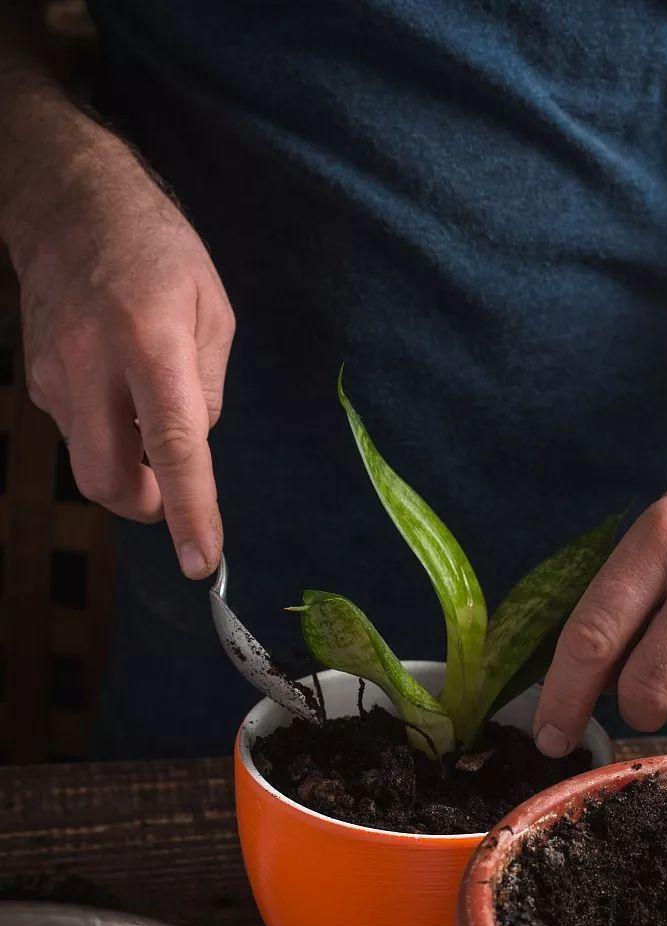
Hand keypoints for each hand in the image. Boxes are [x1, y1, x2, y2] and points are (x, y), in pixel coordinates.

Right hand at [5, 127, 233, 578]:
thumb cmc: (160, 252)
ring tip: (147, 415)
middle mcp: (94, 368)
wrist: (68, 205)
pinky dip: (106, 434)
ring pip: (88, 464)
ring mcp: (54, 377)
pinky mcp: (35, 381)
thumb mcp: (213, 311)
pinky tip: (117, 388)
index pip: (172, 447)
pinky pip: (76, 433)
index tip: (201, 562)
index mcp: (153, 346)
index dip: (188, 510)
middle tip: (173, 484)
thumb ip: (207, 390)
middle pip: (109, 481)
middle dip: (147, 505)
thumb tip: (189, 448)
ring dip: (126, 468)